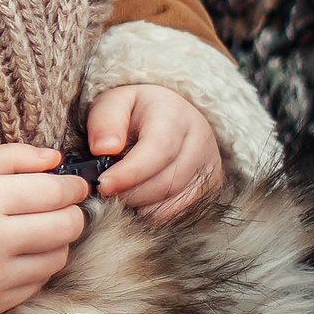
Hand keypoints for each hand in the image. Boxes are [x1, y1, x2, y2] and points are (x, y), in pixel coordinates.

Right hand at [0, 144, 89, 313]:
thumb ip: (7, 159)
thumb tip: (55, 158)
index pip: (53, 191)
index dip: (73, 186)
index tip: (75, 185)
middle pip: (66, 226)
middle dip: (71, 213)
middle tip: (61, 208)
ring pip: (58, 257)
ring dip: (55, 242)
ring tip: (35, 232)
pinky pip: (37, 284)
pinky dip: (35, 268)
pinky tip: (14, 256)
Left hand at [87, 83, 223, 221]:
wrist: (166, 114)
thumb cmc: (134, 110)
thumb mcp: (112, 102)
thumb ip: (105, 121)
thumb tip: (103, 148)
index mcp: (175, 114)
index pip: (159, 149)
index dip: (130, 172)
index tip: (104, 184)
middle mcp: (200, 139)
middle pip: (167, 180)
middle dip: (131, 192)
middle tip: (106, 191)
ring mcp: (209, 164)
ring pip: (174, 199)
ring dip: (141, 204)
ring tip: (119, 193)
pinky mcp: (210, 185)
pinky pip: (182, 210)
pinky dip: (155, 212)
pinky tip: (138, 201)